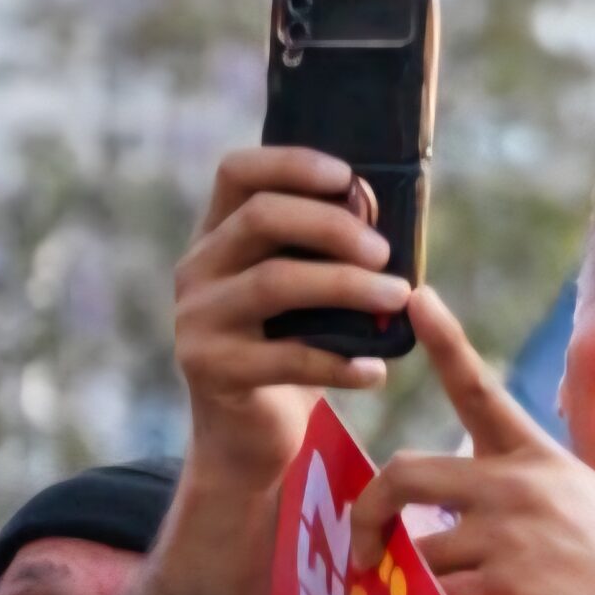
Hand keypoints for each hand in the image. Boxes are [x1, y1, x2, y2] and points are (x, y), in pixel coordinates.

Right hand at [173, 147, 404, 488]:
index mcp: (220, 234)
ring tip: (398, 297)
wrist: (251, 431)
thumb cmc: (293, 344)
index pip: (237, 172)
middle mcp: (198, 267)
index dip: (292, 163)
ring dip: (347, 286)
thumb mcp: (306, 289)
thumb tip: (394, 221)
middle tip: (385, 252)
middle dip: (334, 226)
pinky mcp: (210, 369)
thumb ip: (330, 252)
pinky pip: (285, 357)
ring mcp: (197, 318)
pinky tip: (377, 371)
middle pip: (262, 217)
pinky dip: (341, 362)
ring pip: (275, 282)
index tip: (348, 176)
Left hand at [350, 289, 594, 594]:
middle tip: (361, 550)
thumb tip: (455, 509)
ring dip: (413, 584)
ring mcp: (509, 531)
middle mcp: (521, 483)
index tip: (417, 297)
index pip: (481, 389)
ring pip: (414, 548)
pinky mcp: (500, 582)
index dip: (444, 341)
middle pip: (406, 472)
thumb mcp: (583, 509)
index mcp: (541, 459)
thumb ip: (524, 494)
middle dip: (369, 512)